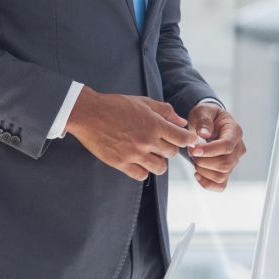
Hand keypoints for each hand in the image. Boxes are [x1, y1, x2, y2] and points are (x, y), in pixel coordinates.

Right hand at [66, 89, 196, 180]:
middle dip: (171, 148)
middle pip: (172, 154)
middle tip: (162, 143)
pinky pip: (142, 175)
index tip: (189, 140)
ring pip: (160, 168)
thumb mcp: (143, 102)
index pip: (182, 138)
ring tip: (151, 154)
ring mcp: (134, 154)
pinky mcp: (121, 163)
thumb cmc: (115, 105)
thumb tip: (182, 122)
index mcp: (154, 124)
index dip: (189, 140)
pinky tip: (139, 162)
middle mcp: (147, 141)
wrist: (89, 114)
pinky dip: (144, 170)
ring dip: (159, 162)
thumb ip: (165, 111)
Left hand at [185, 103, 245, 191]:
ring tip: (194, 159)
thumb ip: (204, 121)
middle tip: (191, 152)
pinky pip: (220, 185)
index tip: (195, 150)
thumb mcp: (203, 112)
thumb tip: (204, 133)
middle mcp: (238, 148)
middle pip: (225, 164)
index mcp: (234, 132)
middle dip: (203, 161)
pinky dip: (207, 183)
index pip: (227, 146)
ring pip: (222, 175)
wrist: (207, 124)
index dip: (210, 150)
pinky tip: (197, 173)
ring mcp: (233, 161)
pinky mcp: (226, 171)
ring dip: (203, 170)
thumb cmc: (207, 117)